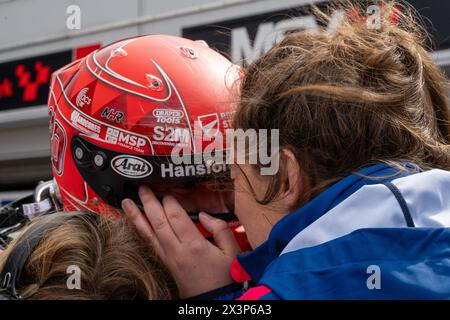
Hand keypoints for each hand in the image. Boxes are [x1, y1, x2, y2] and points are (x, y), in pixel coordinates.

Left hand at [121, 185, 239, 297]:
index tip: (168, 190)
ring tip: (127, 202)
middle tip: (142, 187)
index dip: (169, 201)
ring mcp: (168, 258)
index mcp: (193, 245)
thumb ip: (219, 229)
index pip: (175, 217)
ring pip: (148, 234)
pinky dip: (141, 231)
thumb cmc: (224, 276)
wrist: (215, 300)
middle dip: (148, 202)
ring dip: (136, 216)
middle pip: (158, 222)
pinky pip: (150, 244)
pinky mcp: (165, 263)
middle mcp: (176, 250)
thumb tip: (203, 215)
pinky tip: (136, 223)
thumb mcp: (231, 251)